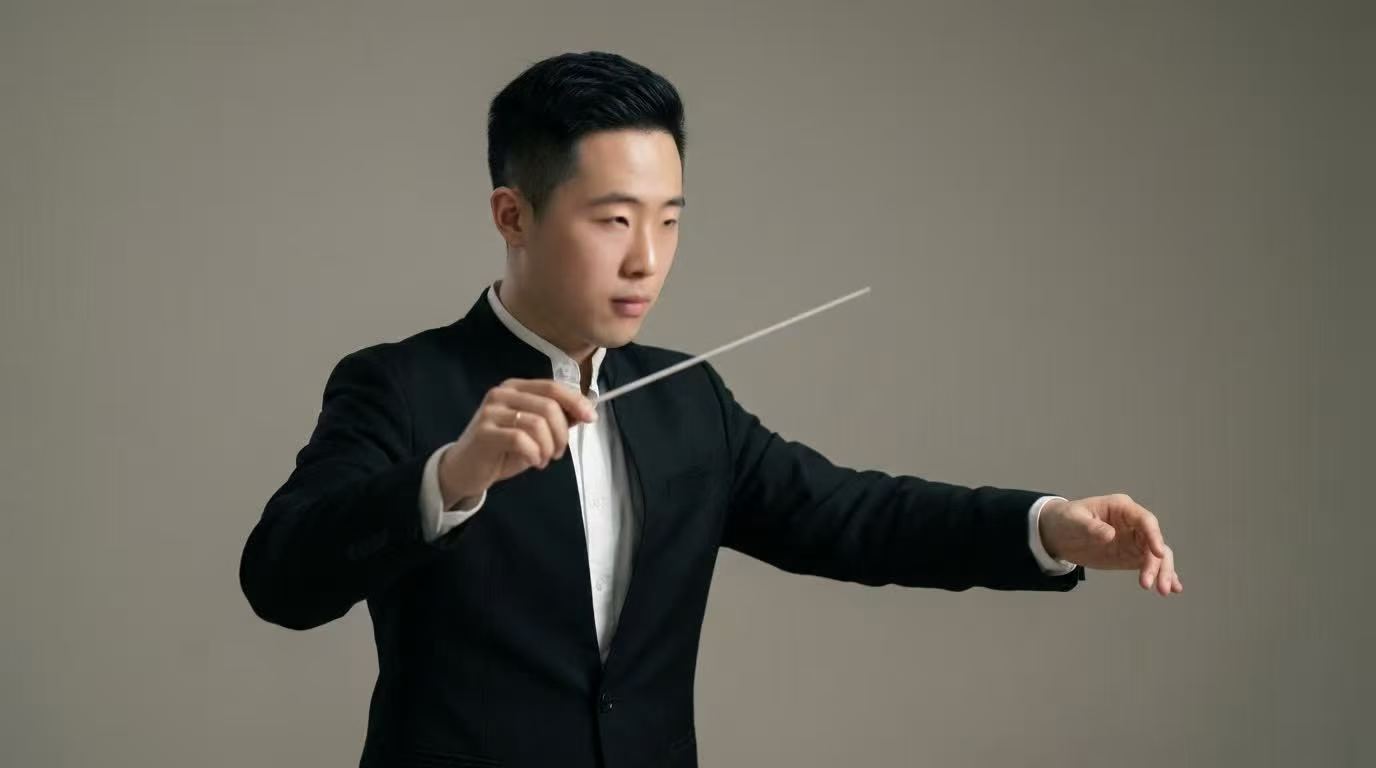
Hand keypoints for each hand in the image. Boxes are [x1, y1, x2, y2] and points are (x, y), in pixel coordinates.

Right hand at [438, 378, 597, 507]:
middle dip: (562, 433)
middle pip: (549, 406)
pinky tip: (534, 462)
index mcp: (516, 388)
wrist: (465, 469)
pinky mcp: (484, 432)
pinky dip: (535, 454)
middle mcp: (502, 394)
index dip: (575, 401)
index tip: (590, 418)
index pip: (553, 387)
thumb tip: (585, 412)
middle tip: (558, 453)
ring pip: (537, 423)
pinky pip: (521, 439)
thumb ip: (556, 419)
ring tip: (544, 459)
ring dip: (549, 447)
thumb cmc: (502, 450)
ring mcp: (491, 411)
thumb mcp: (534, 433)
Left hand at [1040, 494, 1182, 595]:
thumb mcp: (1074, 521)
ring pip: (1156, 556)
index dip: (1154, 536)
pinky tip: (1173, 588)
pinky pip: (1150, 564)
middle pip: (1154, 542)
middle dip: (1159, 563)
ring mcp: (1134, 540)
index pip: (1145, 521)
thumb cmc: (1066, 520)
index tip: (1157, 553)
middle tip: (1157, 585)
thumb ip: (1091, 527)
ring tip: (1162, 591)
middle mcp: (1133, 524)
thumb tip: (1110, 535)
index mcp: (1122, 508)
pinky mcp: (1130, 555)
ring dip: (1162, 572)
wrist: (1056, 533)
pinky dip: (1162, 574)